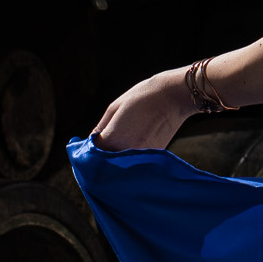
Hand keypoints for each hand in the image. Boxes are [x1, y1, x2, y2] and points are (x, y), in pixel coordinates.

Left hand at [89, 65, 209, 153]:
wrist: (173, 97)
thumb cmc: (142, 98)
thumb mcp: (114, 108)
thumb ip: (99, 129)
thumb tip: (90, 143)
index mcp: (112, 139)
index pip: (91, 153)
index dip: (89, 148)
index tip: (91, 142)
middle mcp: (125, 152)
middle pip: (105, 163)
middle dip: (102, 156)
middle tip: (106, 142)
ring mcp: (140, 157)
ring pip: (121, 164)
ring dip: (116, 158)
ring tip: (123, 139)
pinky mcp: (152, 158)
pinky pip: (135, 161)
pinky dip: (131, 156)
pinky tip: (134, 141)